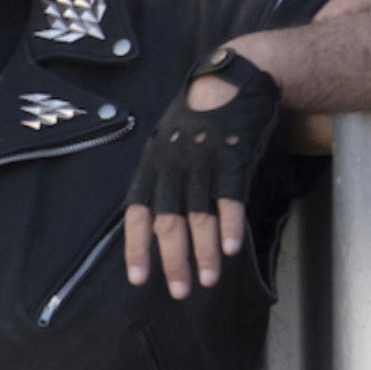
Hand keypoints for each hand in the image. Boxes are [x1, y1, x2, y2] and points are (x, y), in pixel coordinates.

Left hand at [123, 48, 279, 296]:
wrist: (234, 78)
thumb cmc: (200, 119)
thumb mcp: (172, 144)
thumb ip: (166, 181)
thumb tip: (160, 227)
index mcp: (154, 162)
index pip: (137, 210)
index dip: (136, 246)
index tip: (139, 278)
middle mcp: (173, 162)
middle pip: (168, 219)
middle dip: (173, 259)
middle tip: (180, 291)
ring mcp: (202, 156)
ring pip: (199, 212)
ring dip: (204, 250)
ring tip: (209, 279)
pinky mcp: (233, 152)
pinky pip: (229, 193)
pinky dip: (230, 223)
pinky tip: (233, 248)